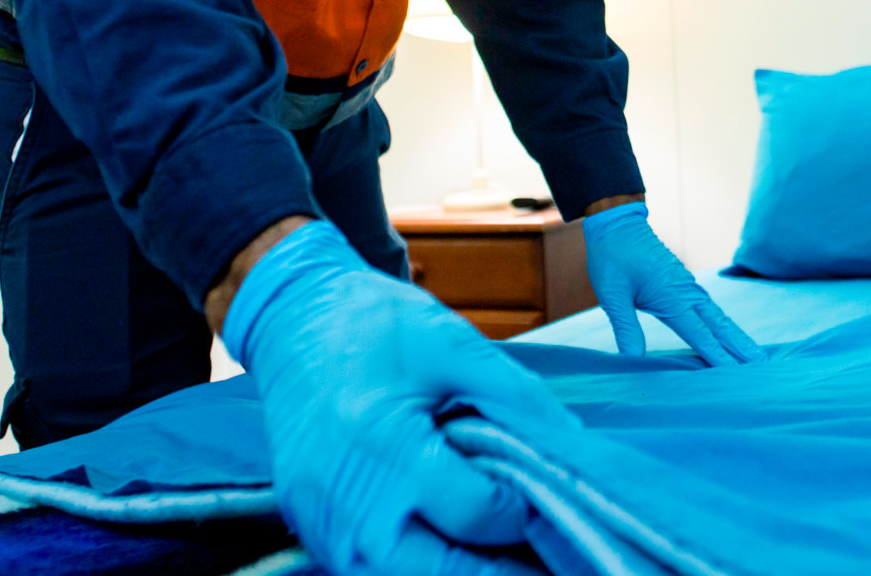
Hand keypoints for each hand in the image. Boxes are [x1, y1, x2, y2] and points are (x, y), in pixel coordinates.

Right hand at [223, 221, 573, 575]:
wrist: (293, 320)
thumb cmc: (372, 324)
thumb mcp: (453, 344)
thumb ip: (519, 399)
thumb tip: (577, 448)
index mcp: (384, 445)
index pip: (476, 513)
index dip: (521, 508)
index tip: (540, 493)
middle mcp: (346, 501)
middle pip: (441, 573)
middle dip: (499, 569)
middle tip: (540, 552)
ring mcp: (323, 524)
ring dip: (458, 572)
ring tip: (498, 551)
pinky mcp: (312, 530)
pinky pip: (371, 571)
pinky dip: (417, 564)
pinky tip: (450, 541)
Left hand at [582, 202, 765, 365]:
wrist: (618, 224)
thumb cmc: (613, 257)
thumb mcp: (612, 293)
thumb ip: (626, 326)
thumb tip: (633, 358)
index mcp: (672, 297)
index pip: (701, 334)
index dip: (719, 355)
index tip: (739, 371)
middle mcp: (687, 293)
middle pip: (720, 325)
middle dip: (741, 346)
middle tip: (763, 364)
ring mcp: (688, 287)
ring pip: (718, 316)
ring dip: (736, 335)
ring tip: (754, 354)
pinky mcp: (684, 284)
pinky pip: (709, 308)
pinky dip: (723, 323)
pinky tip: (727, 332)